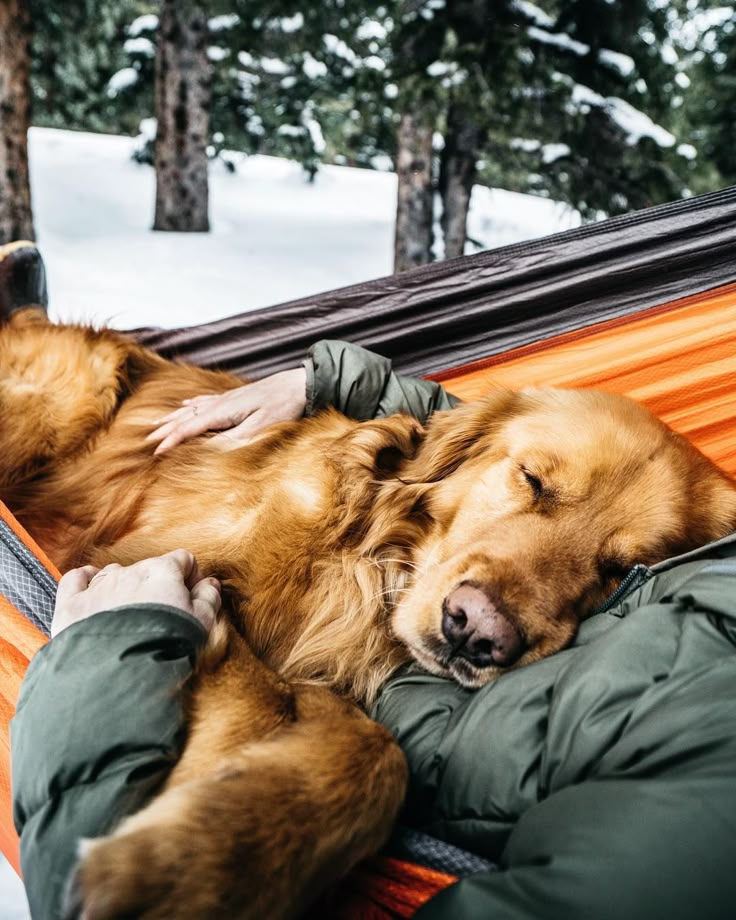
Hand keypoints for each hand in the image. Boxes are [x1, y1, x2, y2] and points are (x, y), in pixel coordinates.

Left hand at [51, 550, 220, 636]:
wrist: (121, 676)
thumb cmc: (168, 647)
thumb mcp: (201, 623)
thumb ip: (209, 598)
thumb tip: (210, 583)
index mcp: (163, 571)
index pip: (183, 560)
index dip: (190, 578)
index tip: (191, 600)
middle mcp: (129, 571)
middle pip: (148, 569)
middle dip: (157, 588)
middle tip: (162, 618)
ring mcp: (98, 586)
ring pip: (114, 574)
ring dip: (124, 588)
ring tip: (128, 617)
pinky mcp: (72, 605)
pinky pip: (76, 579)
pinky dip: (85, 581)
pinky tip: (92, 591)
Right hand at [147, 367, 307, 454]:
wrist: (299, 384)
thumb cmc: (283, 406)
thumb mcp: (260, 427)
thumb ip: (234, 438)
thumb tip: (208, 449)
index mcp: (223, 411)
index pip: (190, 428)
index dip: (172, 440)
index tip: (156, 452)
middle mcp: (220, 402)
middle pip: (186, 416)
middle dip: (166, 428)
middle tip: (147, 439)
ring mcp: (226, 398)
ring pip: (192, 408)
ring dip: (174, 416)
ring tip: (157, 423)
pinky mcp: (234, 396)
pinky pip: (204, 401)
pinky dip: (191, 404)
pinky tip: (185, 403)